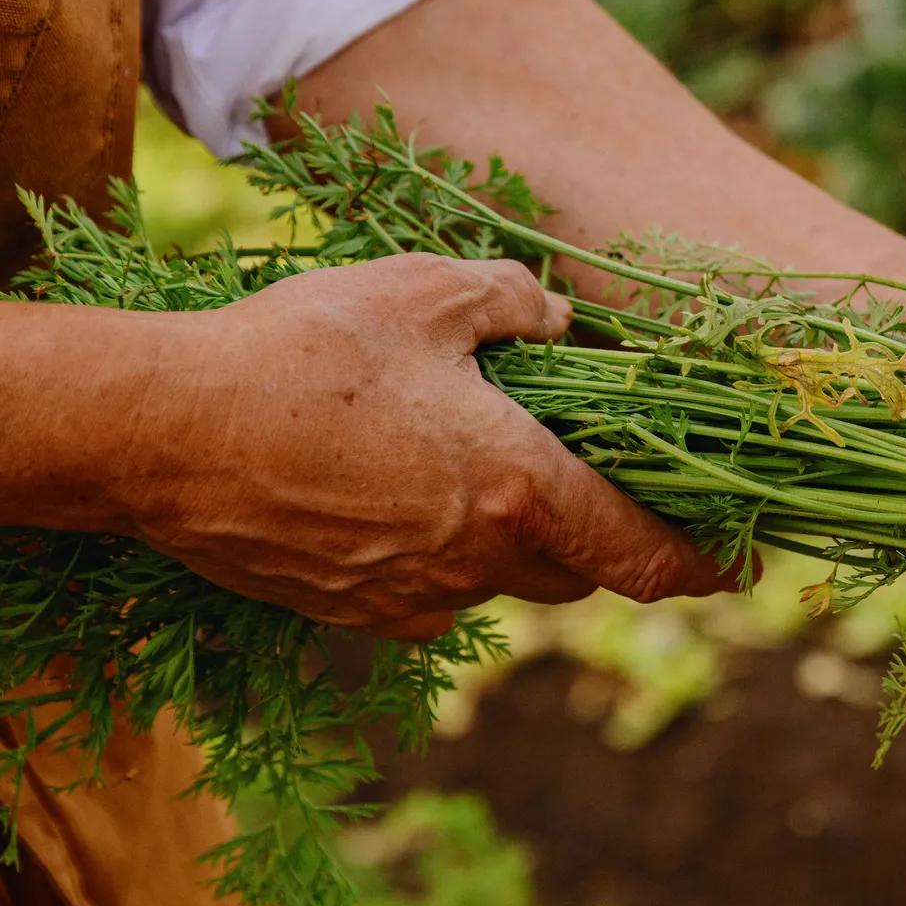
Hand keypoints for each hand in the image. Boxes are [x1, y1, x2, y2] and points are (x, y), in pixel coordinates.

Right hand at [114, 254, 732, 639]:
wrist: (159, 433)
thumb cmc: (300, 353)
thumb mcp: (423, 291)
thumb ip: (515, 303)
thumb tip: (560, 321)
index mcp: (518, 493)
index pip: (646, 555)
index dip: (707, 565)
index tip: (745, 564)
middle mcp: (477, 564)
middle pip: (580, 571)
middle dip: (602, 533)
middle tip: (603, 478)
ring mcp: (412, 599)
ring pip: (504, 580)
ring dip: (517, 536)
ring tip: (485, 465)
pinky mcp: (353, 613)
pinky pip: (433, 590)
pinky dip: (448, 550)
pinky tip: (406, 489)